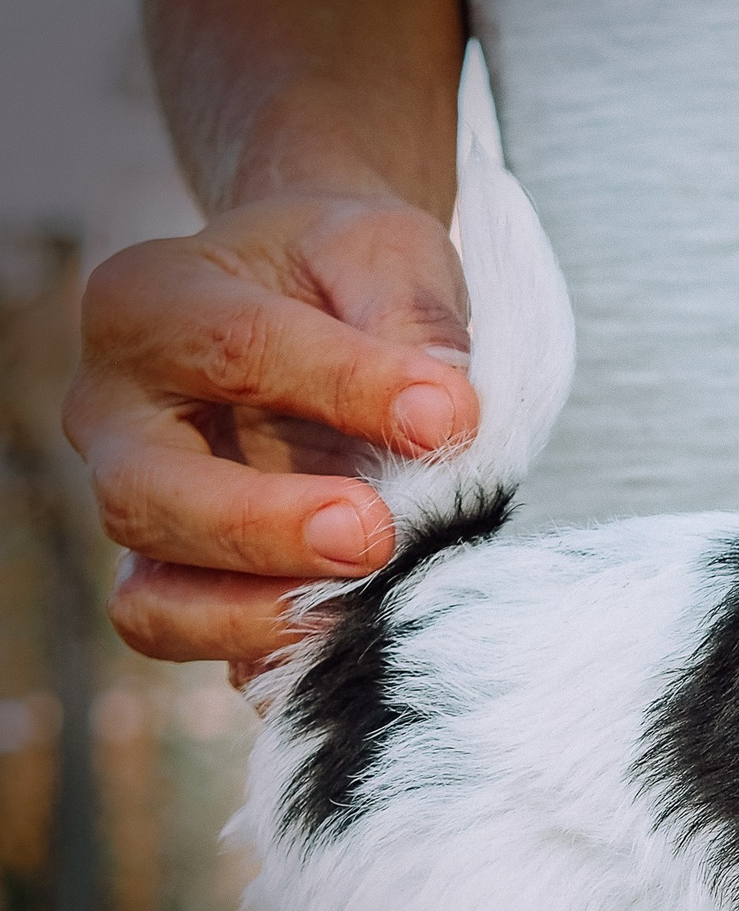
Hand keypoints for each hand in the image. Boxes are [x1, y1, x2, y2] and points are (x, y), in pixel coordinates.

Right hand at [63, 193, 479, 677]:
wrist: (319, 294)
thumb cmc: (344, 270)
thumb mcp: (386, 251)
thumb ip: (411, 315)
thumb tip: (446, 421)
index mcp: (151, 304)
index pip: (236, 350)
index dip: (349, 389)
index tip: (453, 417)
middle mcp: (114, 412)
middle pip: (148, 495)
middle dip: (263, 528)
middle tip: (376, 536)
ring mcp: (139, 504)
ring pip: (151, 599)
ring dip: (256, 617)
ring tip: (363, 607)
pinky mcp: (180, 575)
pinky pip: (197, 642)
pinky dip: (266, 660)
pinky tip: (352, 646)